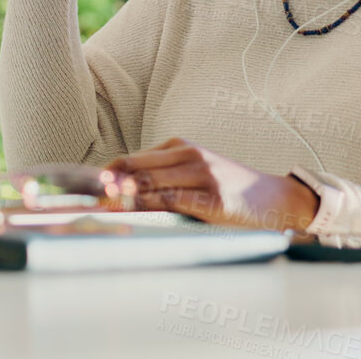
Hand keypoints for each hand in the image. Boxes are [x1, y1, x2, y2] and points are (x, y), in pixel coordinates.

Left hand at [104, 137, 318, 231]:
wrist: (275, 198)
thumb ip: (165, 174)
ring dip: (123, 197)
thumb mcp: (197, 170)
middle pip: (137, 167)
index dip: (107, 174)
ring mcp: (202, 176)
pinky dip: (148, 207)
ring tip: (100, 209)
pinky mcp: (213, 198)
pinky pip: (172, 201)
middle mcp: (190, 156)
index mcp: (181, 147)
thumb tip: (121, 189)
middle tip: (86, 201)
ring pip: (151, 183)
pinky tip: (132, 214)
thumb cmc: (230, 187)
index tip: (85, 189)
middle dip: (109, 185)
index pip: (133, 158)